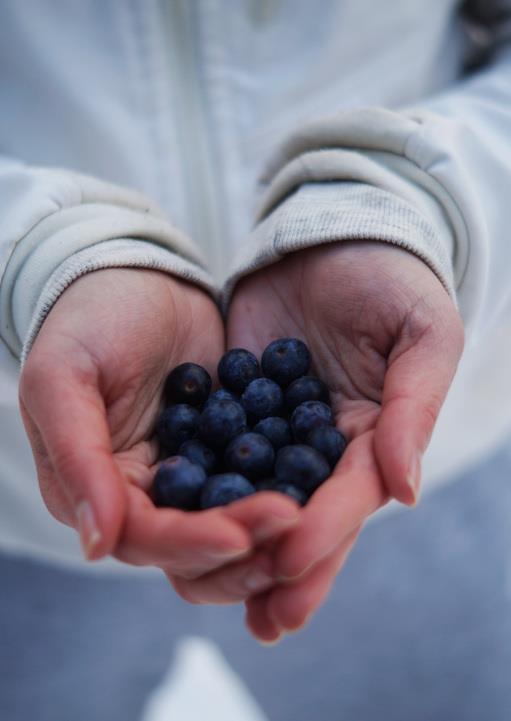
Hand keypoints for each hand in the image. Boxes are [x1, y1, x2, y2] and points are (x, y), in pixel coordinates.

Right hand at [19, 268, 299, 580]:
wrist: (138, 279)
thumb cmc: (87, 322)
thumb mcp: (61, 378)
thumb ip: (75, 457)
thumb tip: (95, 545)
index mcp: (99, 490)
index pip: (146, 539)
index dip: (190, 543)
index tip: (239, 535)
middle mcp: (148, 497)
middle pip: (196, 552)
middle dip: (243, 545)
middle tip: (292, 523)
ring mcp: (194, 476)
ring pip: (235, 527)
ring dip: (271, 531)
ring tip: (313, 516)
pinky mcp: (231, 451)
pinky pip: (262, 479)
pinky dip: (289, 487)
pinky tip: (325, 484)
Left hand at [224, 240, 462, 640]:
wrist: (331, 235)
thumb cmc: (391, 279)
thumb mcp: (421, 334)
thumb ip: (413, 408)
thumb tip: (404, 491)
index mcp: (375, 436)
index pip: (352, 495)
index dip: (328, 529)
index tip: (293, 558)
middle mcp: (324, 447)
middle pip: (304, 517)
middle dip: (282, 567)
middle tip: (260, 618)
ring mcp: (276, 432)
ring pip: (255, 500)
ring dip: (235, 548)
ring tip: (205, 588)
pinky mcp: (233, 409)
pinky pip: (213, 455)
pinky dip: (196, 491)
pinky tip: (170, 522)